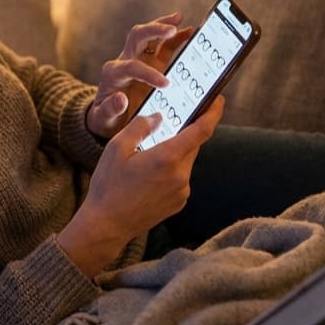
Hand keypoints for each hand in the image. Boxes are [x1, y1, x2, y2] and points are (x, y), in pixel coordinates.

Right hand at [58, 95, 224, 276]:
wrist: (106, 225)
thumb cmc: (109, 185)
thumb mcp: (116, 147)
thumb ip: (140, 126)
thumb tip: (158, 117)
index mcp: (167, 158)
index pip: (201, 130)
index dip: (213, 112)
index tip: (218, 99)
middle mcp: (180, 175)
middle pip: (192, 145)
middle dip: (184, 132)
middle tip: (170, 123)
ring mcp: (182, 191)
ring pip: (185, 162)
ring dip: (174, 153)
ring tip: (148, 155)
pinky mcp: (179, 203)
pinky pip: (180, 178)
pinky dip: (171, 170)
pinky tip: (149, 174)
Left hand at [86, 12, 194, 137]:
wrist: (107, 117)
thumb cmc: (106, 119)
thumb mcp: (103, 119)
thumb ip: (110, 109)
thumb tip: (121, 99)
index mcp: (112, 74)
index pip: (131, 66)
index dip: (148, 73)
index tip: (165, 83)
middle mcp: (124, 61)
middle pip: (137, 37)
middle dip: (153, 31)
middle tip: (171, 30)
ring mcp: (138, 58)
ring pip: (148, 34)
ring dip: (163, 25)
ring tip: (179, 19)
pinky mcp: (150, 62)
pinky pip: (161, 44)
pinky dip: (173, 36)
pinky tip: (187, 30)